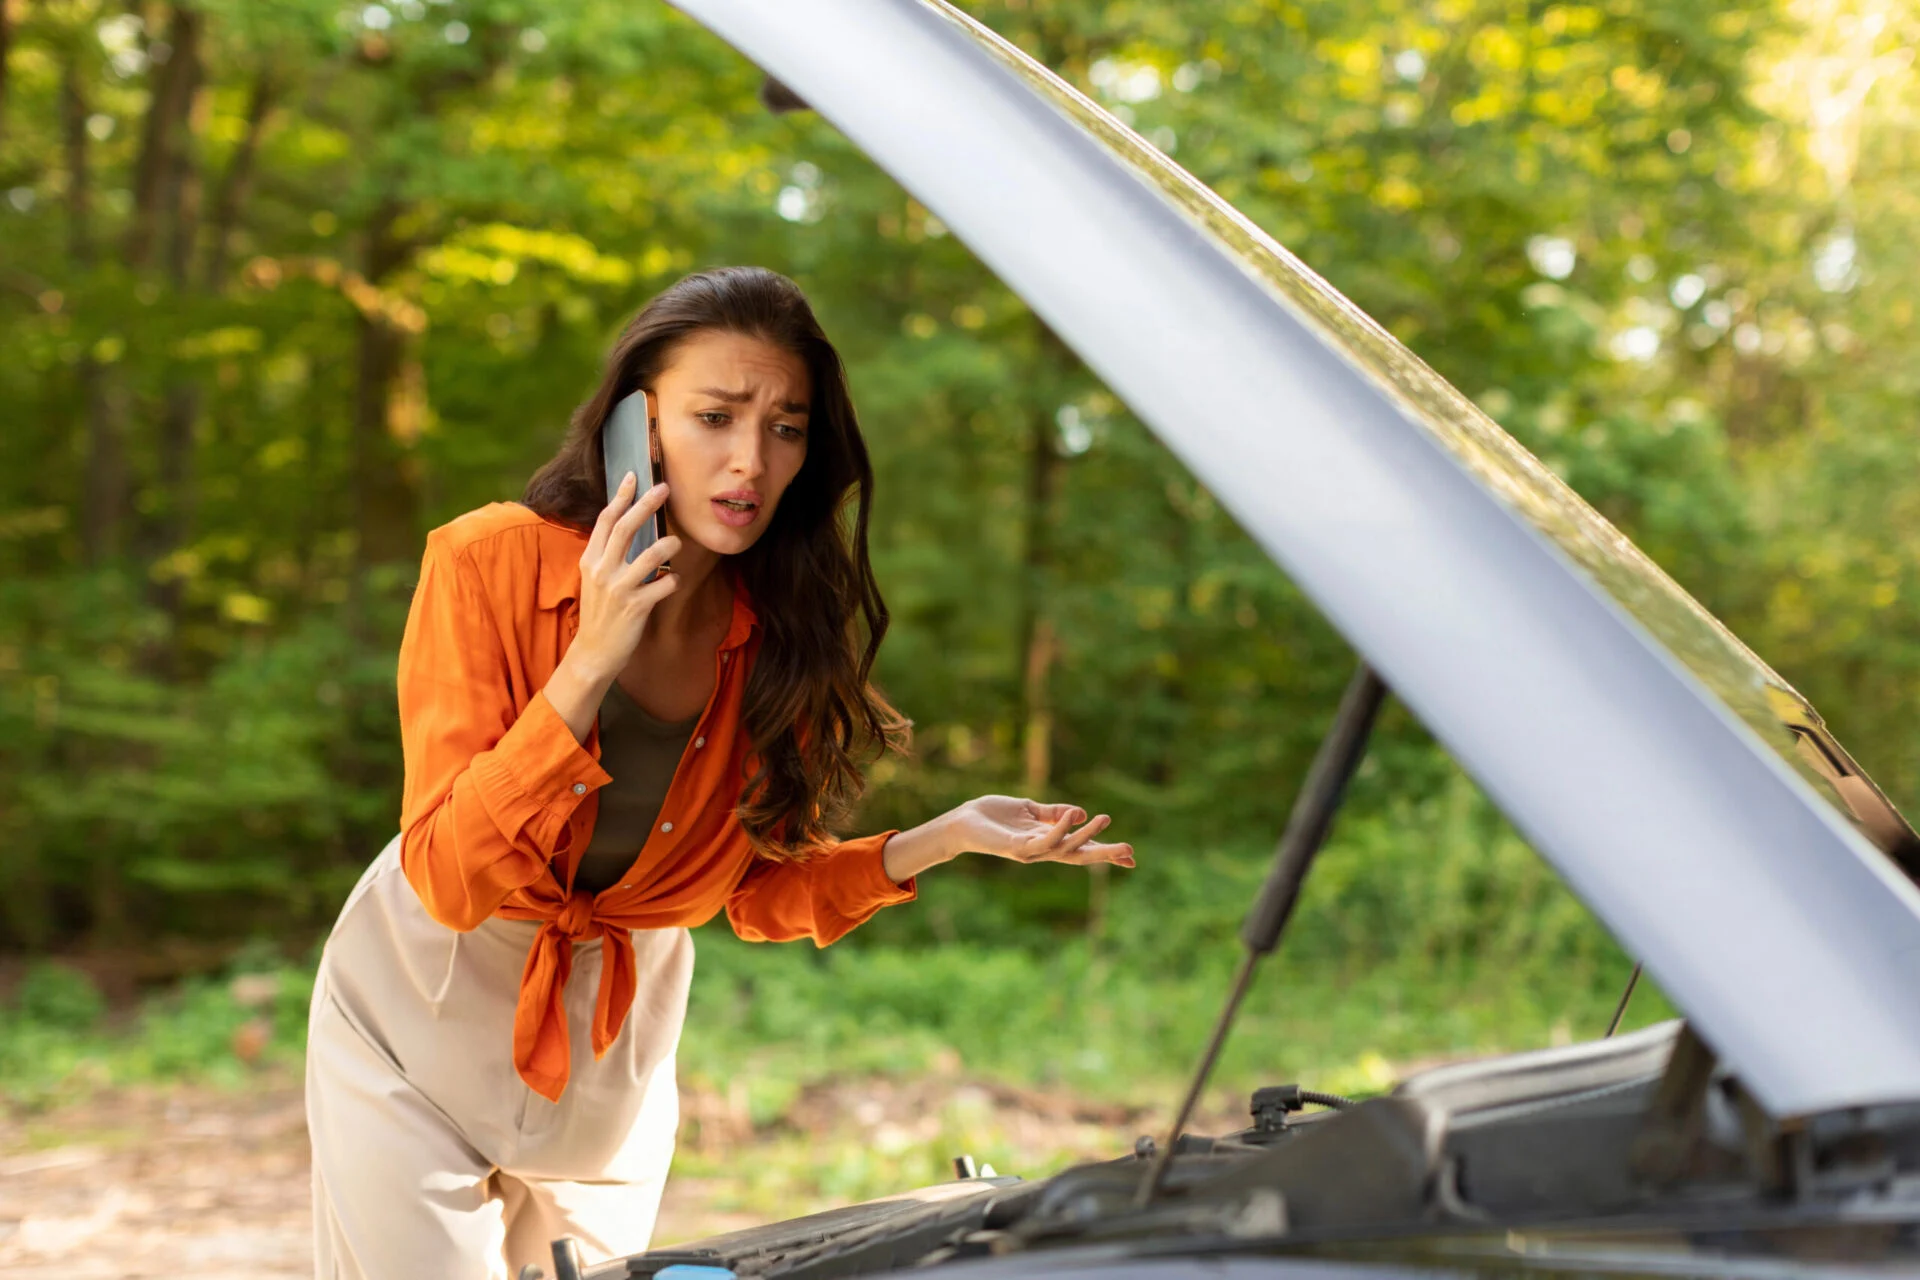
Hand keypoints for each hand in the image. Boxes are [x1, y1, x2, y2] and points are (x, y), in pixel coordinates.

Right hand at [566, 471, 681, 686]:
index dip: (621, 496)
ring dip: (669, 544)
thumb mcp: (595, 578)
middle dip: (647, 504)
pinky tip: (673, 581)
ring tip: (676, 542)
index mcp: (591, 559)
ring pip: (651, 554)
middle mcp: (602, 570)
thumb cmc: (600, 612)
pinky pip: (664, 585)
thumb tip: (627, 524)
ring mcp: (619, 588)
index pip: (606, 519)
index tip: (635, 476)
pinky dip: (673, 580)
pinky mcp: (636, 607)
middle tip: (665, 489)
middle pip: (626, 527)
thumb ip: (607, 553)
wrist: (593, 651)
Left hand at [959, 795, 1135, 868]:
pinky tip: (1074, 814)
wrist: (963, 821)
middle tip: (1131, 852)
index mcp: (1047, 841)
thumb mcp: (1029, 809)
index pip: (1081, 848)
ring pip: (1065, 848)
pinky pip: (1043, 840)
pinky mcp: (1017, 848)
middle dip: (1105, 855)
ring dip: (1087, 834)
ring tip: (1106, 819)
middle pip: (1080, 855)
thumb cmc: (992, 816)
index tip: (1132, 858)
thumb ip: (1052, 812)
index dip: (1105, 852)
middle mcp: (1042, 850)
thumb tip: (1081, 811)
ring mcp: (1031, 852)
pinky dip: (1060, 828)